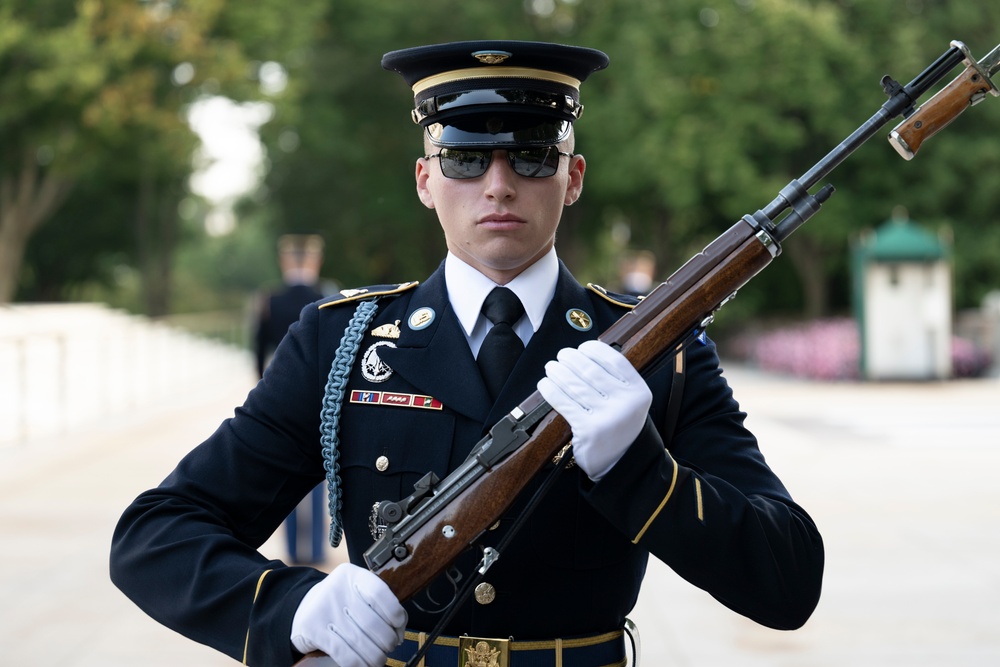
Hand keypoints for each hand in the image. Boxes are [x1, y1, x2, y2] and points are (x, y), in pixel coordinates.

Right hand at [290, 563, 406, 666]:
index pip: (379, 593)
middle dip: (387, 640)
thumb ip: (379, 607)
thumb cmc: (340, 603)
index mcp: (351, 576)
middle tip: (390, 645)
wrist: (303, 608)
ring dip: (375, 655)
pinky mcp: (313, 630)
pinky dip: (359, 663)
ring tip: (379, 658)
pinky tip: (365, 664)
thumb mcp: (357, 594)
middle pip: (372, 621)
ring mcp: (323, 609)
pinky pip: (344, 653)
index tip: (398, 625)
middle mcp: (337, 589)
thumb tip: (399, 633)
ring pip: (360, 641)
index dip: (394, 612)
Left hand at [537, 340, 651, 480]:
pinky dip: (551, 390)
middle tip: (561, 356)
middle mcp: (625, 402)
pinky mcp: (588, 429)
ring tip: (551, 367)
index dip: (593, 350)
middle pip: (590, 370)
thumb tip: (582, 356)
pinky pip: (564, 402)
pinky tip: (545, 384)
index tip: (582, 348)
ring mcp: (607, 417)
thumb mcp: (628, 402)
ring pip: (574, 385)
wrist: (621, 463)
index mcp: (638, 391)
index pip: (614, 360)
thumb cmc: (620, 427)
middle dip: (570, 359)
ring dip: (557, 372)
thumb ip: (614, 381)